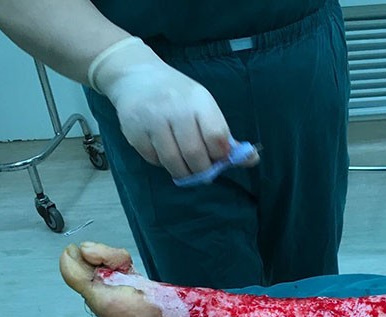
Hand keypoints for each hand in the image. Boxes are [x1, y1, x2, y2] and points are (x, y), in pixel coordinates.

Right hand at [89, 38, 257, 178]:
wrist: (136, 75)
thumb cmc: (179, 96)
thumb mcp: (205, 107)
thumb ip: (225, 136)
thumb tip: (252, 159)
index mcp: (199, 101)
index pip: (216, 137)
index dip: (220, 154)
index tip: (217, 157)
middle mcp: (175, 108)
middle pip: (194, 154)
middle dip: (201, 170)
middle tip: (201, 170)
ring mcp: (152, 119)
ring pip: (172, 162)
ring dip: (183, 172)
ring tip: (185, 168)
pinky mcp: (133, 130)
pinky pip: (153, 160)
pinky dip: (162, 163)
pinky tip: (164, 153)